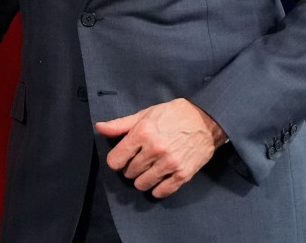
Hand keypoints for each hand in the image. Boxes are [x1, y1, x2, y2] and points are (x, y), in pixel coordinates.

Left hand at [95, 98, 226, 198]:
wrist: (206, 120)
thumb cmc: (172, 115)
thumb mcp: (144, 114)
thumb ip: (120, 125)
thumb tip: (99, 128)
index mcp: (142, 132)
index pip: (116, 159)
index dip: (116, 160)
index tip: (121, 158)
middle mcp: (155, 149)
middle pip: (129, 172)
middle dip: (129, 169)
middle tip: (137, 162)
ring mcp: (170, 163)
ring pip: (142, 184)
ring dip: (141, 180)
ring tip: (147, 171)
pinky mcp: (183, 174)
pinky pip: (163, 191)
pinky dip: (157, 190)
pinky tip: (158, 182)